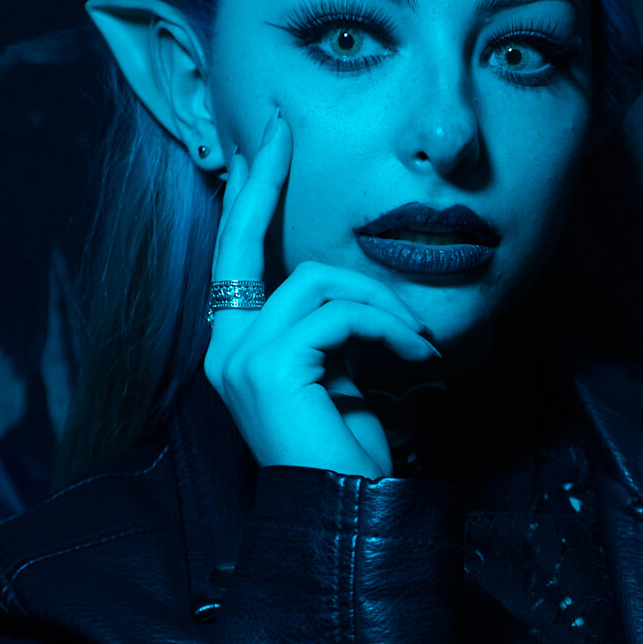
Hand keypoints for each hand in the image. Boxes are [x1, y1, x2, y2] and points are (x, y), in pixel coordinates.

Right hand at [203, 109, 441, 477]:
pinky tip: (416, 359)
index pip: (236, 255)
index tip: (262, 142)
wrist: (345, 515)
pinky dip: (387, 329)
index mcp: (236, 347)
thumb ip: (330, 330)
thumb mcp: (340, 377)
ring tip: (418, 345)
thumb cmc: (347, 456)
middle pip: (244, 240)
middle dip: (265, 178)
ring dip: (382, 305)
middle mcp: (224, 347)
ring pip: (317, 281)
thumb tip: (351, 285)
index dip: (248, 196)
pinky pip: (338, 314)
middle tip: (282, 127)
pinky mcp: (268, 367)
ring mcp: (239, 357)